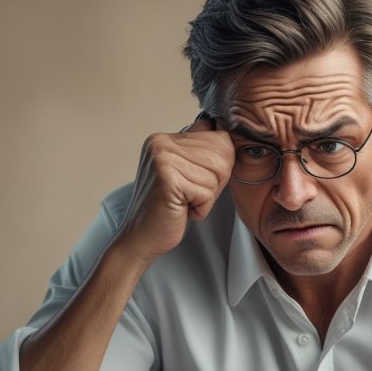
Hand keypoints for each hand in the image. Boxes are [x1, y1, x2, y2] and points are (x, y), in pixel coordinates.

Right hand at [114, 115, 234, 265]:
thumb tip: (229, 133)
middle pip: (222, 154)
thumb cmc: (170, 209)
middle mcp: (161, 143)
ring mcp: (162, 159)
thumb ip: (203, 151)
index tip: (197, 181)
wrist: (141, 238)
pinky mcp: (167, 180)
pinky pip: (207, 192)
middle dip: (216, 182)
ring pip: (217, 174)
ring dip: (207, 197)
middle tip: (191, 195)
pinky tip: (181, 210)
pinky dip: (201, 208)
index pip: (219, 137)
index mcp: (166, 138)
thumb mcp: (187, 172)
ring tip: (185, 202)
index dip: (220, 166)